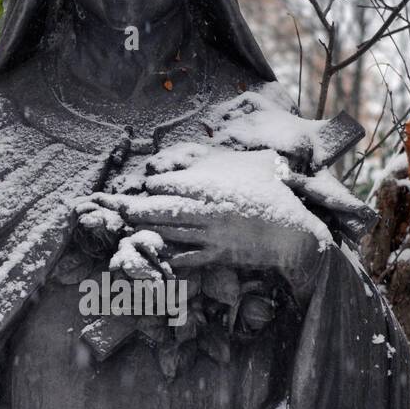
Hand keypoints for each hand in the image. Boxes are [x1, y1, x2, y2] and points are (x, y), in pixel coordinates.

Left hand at [88, 146, 331, 298]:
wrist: (295, 234)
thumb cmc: (277, 196)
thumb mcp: (255, 165)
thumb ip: (230, 160)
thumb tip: (211, 150)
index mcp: (211, 186)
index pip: (168, 184)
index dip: (154, 186)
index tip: (147, 187)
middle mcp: (204, 210)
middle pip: (159, 209)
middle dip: (134, 208)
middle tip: (114, 207)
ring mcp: (209, 235)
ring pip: (168, 232)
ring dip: (146, 230)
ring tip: (127, 227)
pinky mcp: (216, 256)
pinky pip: (185, 258)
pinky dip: (169, 256)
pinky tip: (157, 255)